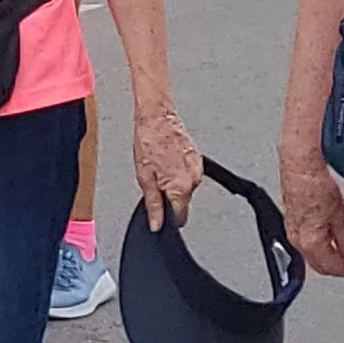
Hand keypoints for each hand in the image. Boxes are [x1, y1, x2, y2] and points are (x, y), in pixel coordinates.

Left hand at [132, 105, 203, 228]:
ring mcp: (198, 170)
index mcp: (181, 188)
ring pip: (185, 189)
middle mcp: (193, 180)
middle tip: (154, 182)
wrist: (157, 118)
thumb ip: (153, 205)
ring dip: (173, 185)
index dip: (167, 219)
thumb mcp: (144, 178)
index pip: (179, 217)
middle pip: (182, 203)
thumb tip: (156, 224)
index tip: (159, 214)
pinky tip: (167, 162)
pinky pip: (188, 176)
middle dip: (169, 199)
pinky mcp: (198, 160)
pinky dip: (178, 174)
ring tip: (159, 168)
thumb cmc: (148, 142)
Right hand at [280, 146, 343, 276]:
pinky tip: (333, 233)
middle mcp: (297, 239)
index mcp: (309, 241)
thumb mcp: (340, 215)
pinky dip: (322, 243)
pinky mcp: (292, 220)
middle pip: (320, 265)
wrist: (299, 164)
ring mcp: (293, 230)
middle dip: (339, 266)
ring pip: (313, 254)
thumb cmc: (314, 182)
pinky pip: (307, 241)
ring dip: (330, 255)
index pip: (331, 268)